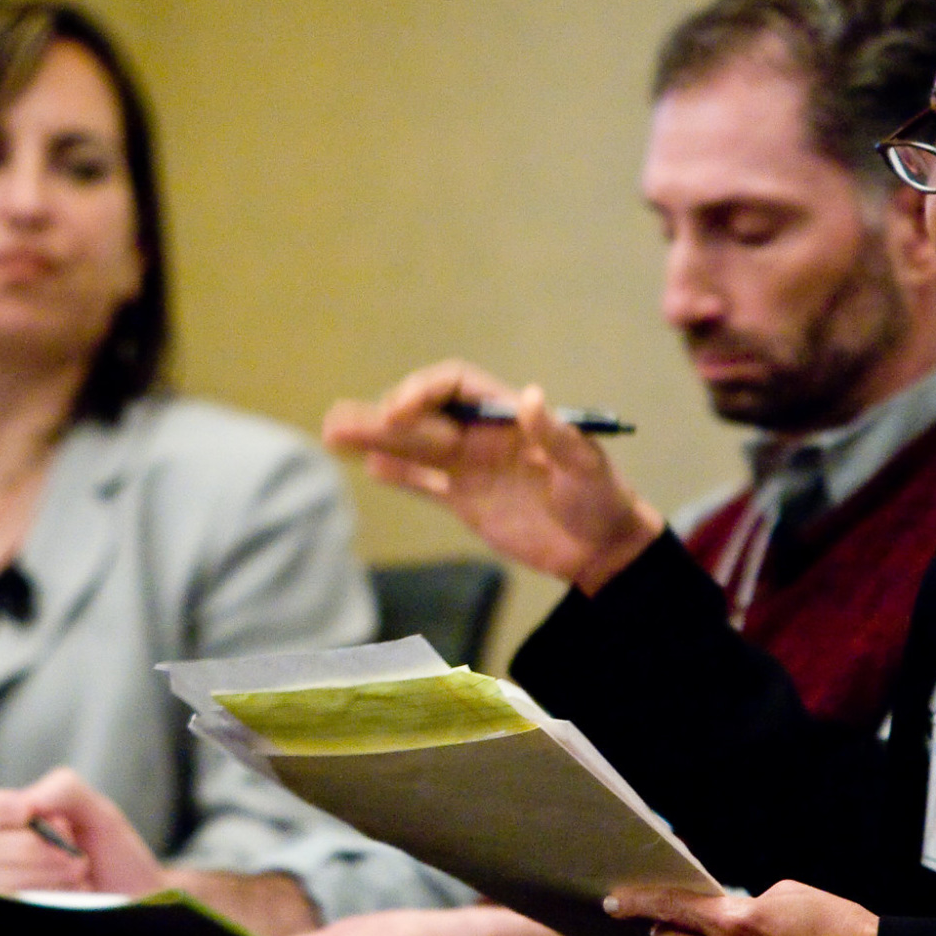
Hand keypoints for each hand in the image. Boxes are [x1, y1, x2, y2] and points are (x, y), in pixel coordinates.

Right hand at [0, 766, 155, 894]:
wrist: (135, 892)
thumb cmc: (110, 849)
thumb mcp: (94, 807)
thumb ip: (62, 789)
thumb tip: (28, 802)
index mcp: (8, 820)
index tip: (27, 812)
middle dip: (30, 845)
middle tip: (71, 848)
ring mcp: (2, 889)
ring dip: (46, 871)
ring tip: (78, 870)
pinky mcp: (17, 916)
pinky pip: (17, 903)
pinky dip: (53, 894)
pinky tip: (75, 892)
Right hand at [323, 361, 663, 593]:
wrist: (603, 549)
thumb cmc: (602, 498)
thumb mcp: (586, 464)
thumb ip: (556, 434)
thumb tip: (530, 396)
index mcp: (507, 416)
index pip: (455, 386)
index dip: (424, 391)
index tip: (399, 413)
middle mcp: (481, 436)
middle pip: (422, 416)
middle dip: (381, 415)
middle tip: (341, 419)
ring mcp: (469, 469)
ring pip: (412, 448)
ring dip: (374, 440)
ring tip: (332, 432)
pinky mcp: (464, 503)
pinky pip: (422, 484)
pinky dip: (396, 476)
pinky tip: (366, 466)